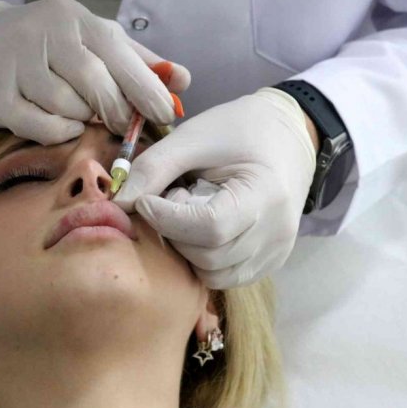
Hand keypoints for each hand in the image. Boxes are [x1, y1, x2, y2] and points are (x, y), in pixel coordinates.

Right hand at [0, 0, 189, 143]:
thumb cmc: (51, 47)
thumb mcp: (95, 42)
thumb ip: (139, 62)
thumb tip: (183, 81)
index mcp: (77, 20)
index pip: (119, 57)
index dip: (146, 91)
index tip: (165, 115)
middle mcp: (46, 36)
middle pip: (94, 84)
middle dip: (116, 112)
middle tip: (122, 126)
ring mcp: (18, 65)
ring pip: (67, 107)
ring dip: (83, 120)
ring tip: (83, 116)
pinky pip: (39, 126)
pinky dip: (58, 132)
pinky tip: (63, 125)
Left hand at [113, 88, 316, 288]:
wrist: (287, 136)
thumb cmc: (238, 130)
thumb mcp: (193, 137)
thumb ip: (154, 168)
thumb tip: (118, 205)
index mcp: (266, 194)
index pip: (210, 227)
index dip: (167, 219)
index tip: (146, 201)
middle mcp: (277, 233)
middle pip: (207, 256)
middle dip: (174, 233)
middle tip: (172, 201)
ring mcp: (275, 253)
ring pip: (212, 273)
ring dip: (185, 249)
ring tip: (188, 214)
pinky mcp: (269, 263)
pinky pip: (224, 277)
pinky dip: (201, 260)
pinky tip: (200, 230)